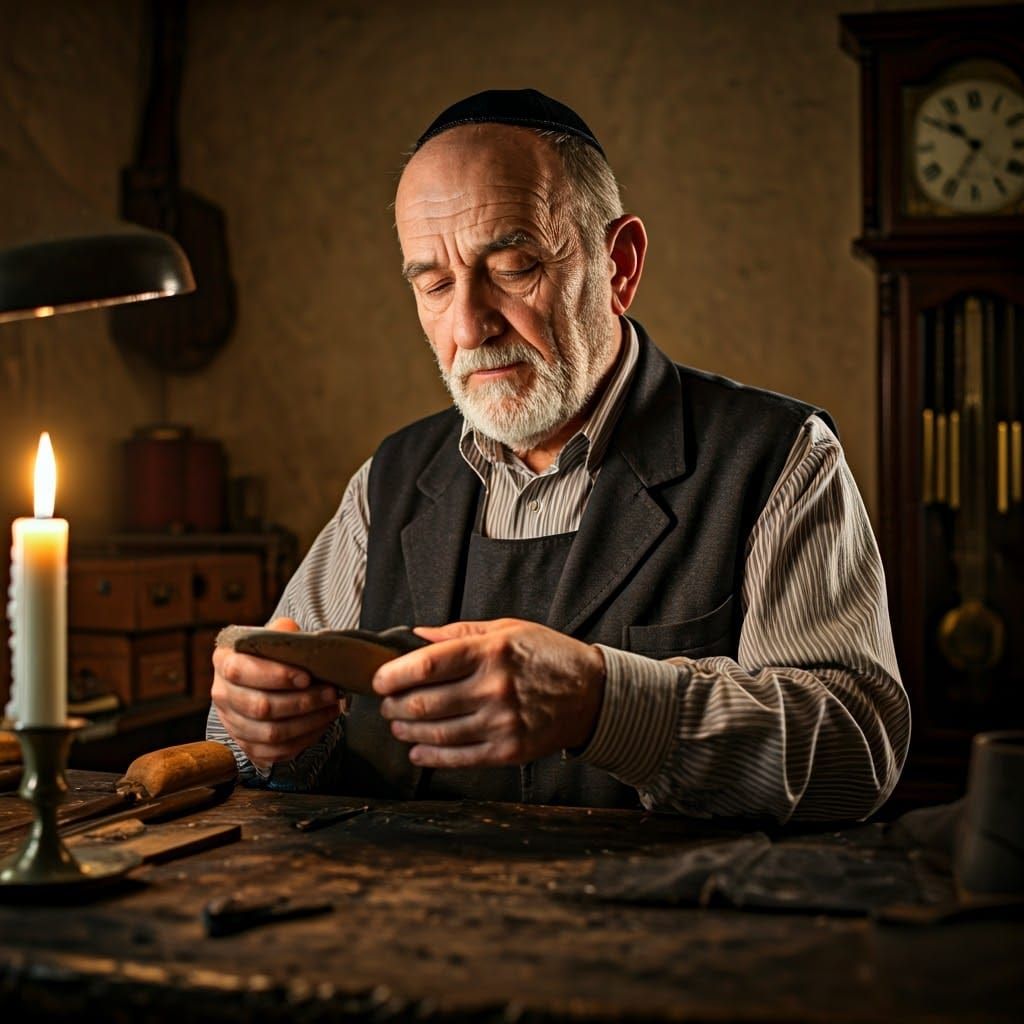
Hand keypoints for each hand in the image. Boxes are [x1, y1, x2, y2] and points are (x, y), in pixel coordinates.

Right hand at [211, 617, 343, 769]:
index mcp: (224, 661)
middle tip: (330, 693)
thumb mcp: (276, 632)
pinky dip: (302, 740)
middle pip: (260, 707)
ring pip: (269, 733)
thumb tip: (303, 644)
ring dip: (307, 723)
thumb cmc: (274, 652)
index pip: (242, 671)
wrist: (266, 673)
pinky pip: (274, 751)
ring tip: (331, 708)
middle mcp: (222, 694)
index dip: (276, 676)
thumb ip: (285, 632)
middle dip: (301, 702)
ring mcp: (232, 722)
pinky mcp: (246, 744)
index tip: (306, 677)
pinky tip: (321, 724)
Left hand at [373, 618, 605, 768]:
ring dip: (407, 730)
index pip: (427, 665)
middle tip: (387, 703)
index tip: (379, 679)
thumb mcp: (509, 629)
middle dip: (394, 705)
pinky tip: (417, 749)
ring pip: (436, 732)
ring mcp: (501, 723)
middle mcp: (493, 688)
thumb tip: (419, 635)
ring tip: (398, 724)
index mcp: (490, 652)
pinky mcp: (508, 751)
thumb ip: (461, 632)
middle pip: (424, 702)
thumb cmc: (548, 657)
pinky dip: (430, 755)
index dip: (393, 674)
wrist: (592, 694)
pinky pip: (458, 757)